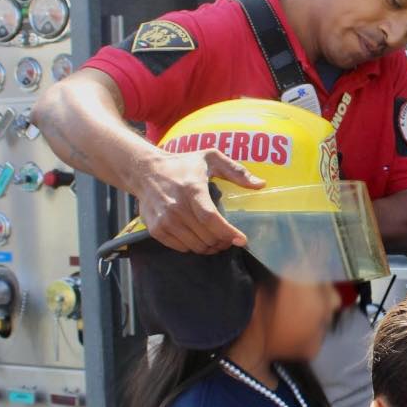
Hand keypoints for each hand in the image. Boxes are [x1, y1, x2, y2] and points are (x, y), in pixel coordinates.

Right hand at [136, 149, 263, 253]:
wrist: (145, 171)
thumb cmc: (183, 164)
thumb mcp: (211, 158)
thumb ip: (237, 171)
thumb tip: (261, 185)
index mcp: (192, 189)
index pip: (211, 219)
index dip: (228, 233)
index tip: (242, 240)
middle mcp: (176, 207)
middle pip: (206, 236)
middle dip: (223, 241)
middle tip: (230, 238)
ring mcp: (164, 220)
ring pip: (195, 246)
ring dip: (210, 247)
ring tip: (217, 240)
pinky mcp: (155, 229)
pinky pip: (181, 248)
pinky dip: (193, 247)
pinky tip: (199, 237)